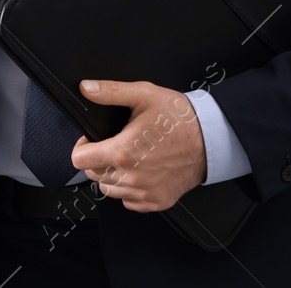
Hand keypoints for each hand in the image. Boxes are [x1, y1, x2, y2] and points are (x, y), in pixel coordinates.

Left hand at [70, 79, 205, 212]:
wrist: (210, 139)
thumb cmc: (180, 118)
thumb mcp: (144, 95)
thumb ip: (111, 91)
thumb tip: (87, 88)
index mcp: (123, 152)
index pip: (80, 160)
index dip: (82, 146)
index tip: (92, 140)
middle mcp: (131, 177)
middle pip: (93, 175)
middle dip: (99, 159)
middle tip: (117, 143)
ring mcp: (144, 192)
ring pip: (110, 190)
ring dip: (113, 175)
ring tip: (131, 157)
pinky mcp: (156, 202)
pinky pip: (129, 202)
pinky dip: (131, 189)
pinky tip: (143, 171)